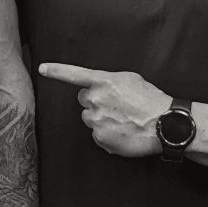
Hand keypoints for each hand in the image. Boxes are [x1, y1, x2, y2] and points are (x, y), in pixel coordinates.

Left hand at [39, 62, 166, 156]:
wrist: (165, 124)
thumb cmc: (151, 100)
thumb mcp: (131, 80)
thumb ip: (109, 81)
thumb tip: (100, 86)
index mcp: (103, 82)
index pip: (74, 75)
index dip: (56, 71)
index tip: (42, 68)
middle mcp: (96, 99)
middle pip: (84, 100)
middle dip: (95, 102)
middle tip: (116, 106)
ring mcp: (96, 119)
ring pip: (90, 118)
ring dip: (101, 118)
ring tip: (123, 120)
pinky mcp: (100, 137)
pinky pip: (97, 134)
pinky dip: (107, 134)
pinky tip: (123, 131)